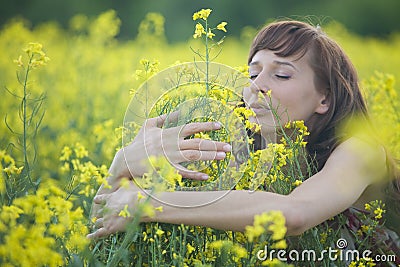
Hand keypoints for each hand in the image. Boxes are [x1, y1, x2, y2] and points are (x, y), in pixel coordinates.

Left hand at [88, 181, 141, 238]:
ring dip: (98, 223)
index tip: (97, 201)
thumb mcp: (130, 185)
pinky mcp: (109, 228)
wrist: (138, 205)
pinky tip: (88, 237)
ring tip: (98, 225)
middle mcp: (106, 208)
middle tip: (102, 216)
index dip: (98, 201)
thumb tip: (129, 178)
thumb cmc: (136, 194)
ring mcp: (107, 218)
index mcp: (109, 197)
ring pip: (98, 222)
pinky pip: (98, 233)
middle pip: (99, 212)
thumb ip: (127, 183)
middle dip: (100, 214)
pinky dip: (93, 236)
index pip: (99, 199)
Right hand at [90, 113, 230, 219]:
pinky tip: (208, 175)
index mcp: (169, 133)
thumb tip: (176, 111)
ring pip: (195, 156)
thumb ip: (164, 118)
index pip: (192, 127)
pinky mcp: (166, 170)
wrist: (126, 161)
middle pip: (198, 143)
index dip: (207, 126)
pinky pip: (184, 173)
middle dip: (215, 144)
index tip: (220, 126)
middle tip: (229, 146)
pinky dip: (196, 174)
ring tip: (223, 156)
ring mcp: (170, 158)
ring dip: (210, 156)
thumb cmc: (138, 142)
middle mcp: (172, 144)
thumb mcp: (148, 124)